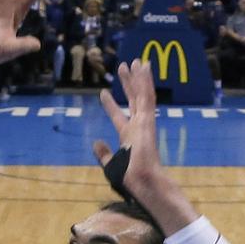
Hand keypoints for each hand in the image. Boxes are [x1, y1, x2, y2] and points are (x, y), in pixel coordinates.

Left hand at [93, 59, 159, 194]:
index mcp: (129, 137)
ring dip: (139, 77)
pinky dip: (146, 81)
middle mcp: (138, 127)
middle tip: (123, 67)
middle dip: (128, 84)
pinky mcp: (149, 120)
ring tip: (136, 61)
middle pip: (132, 100)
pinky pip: (147, 96)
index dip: (110, 105)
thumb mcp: (110, 165)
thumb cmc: (129, 178)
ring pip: (142, 94)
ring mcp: (145, 122)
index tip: (103, 93)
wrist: (142, 182)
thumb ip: (103, 153)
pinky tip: (144, 68)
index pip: (118, 116)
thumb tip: (96, 142)